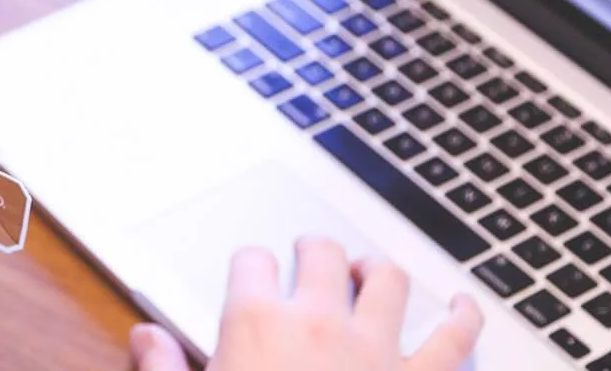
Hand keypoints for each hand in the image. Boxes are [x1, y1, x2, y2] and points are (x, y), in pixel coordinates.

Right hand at [131, 237, 483, 370]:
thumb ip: (165, 370)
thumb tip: (147, 338)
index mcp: (256, 326)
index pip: (251, 262)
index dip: (249, 265)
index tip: (250, 274)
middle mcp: (320, 323)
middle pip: (322, 254)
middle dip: (314, 251)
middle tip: (309, 257)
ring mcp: (376, 349)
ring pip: (388, 280)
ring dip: (377, 269)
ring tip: (368, 271)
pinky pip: (454, 338)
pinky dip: (463, 317)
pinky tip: (463, 307)